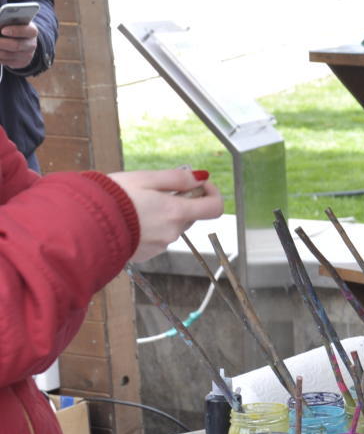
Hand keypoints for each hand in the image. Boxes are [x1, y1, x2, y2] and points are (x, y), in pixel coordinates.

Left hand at [0, 22, 36, 69]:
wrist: (21, 39)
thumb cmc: (13, 27)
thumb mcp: (12, 22)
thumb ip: (5, 22)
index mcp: (31, 31)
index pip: (27, 31)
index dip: (15, 31)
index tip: (2, 30)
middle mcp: (31, 44)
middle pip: (16, 45)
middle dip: (1, 43)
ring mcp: (27, 55)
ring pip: (8, 55)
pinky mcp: (21, 63)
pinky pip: (6, 61)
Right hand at [107, 168, 223, 262]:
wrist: (79, 225)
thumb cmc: (110, 198)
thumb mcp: (144, 178)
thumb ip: (177, 179)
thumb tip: (201, 179)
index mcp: (175, 212)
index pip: (215, 208)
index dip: (212, 193)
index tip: (200, 185)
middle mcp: (172, 232)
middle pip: (191, 215)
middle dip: (181, 201)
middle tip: (156, 189)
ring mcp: (159, 246)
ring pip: (173, 227)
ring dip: (163, 214)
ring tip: (136, 204)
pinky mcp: (145, 254)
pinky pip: (156, 238)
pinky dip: (150, 227)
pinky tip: (130, 220)